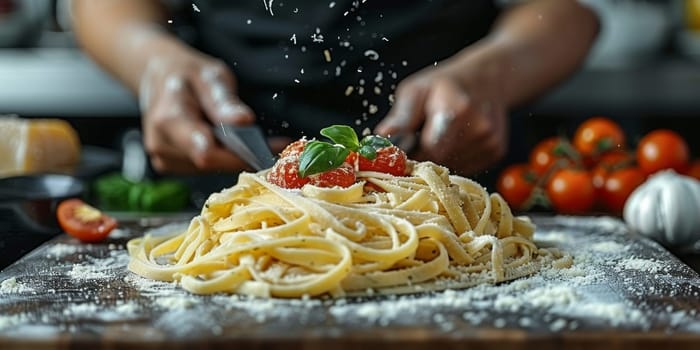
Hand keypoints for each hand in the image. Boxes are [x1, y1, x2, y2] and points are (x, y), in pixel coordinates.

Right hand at [139, 46, 287, 172]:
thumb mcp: (210, 76)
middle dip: (240, 154)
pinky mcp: (171, 165)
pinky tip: (231, 143)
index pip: (206, 153)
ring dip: (232, 156)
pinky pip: (204, 168)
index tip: (266, 150)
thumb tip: (244, 121)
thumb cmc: (185, 74)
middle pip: (211, 163)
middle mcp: (161, 143)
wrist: (158, 77)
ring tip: (249, 138)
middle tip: (271, 143)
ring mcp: (163, 157)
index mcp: (169, 119)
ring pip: (211, 168)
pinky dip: (222, 157)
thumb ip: (224, 101)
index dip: (237, 156)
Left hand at [375, 55, 508, 175]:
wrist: (486, 78)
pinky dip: (456, 159)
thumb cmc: (444, 85)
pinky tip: (456, 140)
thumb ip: (401, 117)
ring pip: (453, 167)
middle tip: (421, 140)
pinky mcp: (496, 151)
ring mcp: (490, 141)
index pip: (429, 149)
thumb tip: (383, 137)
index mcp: (456, 108)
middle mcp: (478, 126)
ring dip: (440, 158)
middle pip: (441, 161)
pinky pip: (467, 168)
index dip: (413, 154)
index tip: (405, 151)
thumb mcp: (416, 90)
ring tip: (441, 135)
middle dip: (425, 156)